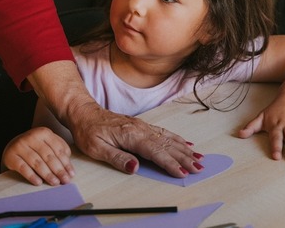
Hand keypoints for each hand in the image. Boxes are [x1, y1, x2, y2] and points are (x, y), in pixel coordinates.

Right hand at [2, 127, 74, 185]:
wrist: (13, 146)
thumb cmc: (35, 146)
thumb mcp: (48, 143)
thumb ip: (60, 149)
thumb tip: (69, 165)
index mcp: (44, 132)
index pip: (58, 149)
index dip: (66, 163)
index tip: (71, 174)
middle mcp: (32, 137)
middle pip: (48, 156)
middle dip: (59, 170)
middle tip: (65, 181)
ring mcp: (20, 146)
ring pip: (37, 162)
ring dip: (47, 174)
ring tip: (55, 183)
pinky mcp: (11, 156)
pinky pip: (23, 168)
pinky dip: (32, 176)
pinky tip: (38, 182)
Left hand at [68, 102, 203, 177]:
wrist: (85, 113)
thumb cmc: (89, 131)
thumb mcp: (96, 148)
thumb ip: (117, 158)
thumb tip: (135, 167)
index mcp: (131, 136)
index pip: (156, 152)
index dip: (170, 163)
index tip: (183, 172)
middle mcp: (141, 129)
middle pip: (167, 145)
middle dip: (185, 158)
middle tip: (199, 168)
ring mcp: (143, 127)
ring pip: (169, 139)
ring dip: (185, 149)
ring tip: (199, 158)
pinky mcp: (143, 126)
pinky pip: (164, 132)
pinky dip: (178, 139)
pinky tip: (186, 144)